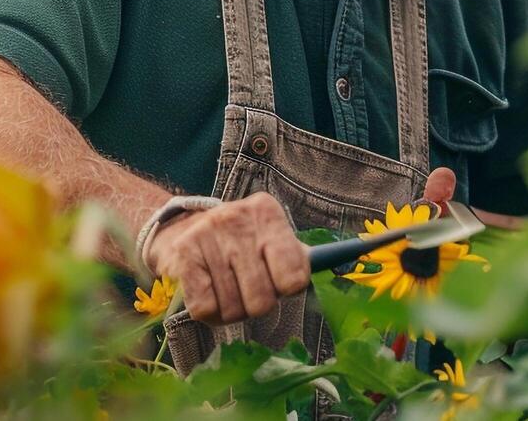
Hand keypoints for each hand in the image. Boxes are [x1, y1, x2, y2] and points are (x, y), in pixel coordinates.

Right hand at [149, 192, 309, 325]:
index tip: (281, 283)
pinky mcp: (183, 255)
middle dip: (258, 304)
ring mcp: (208, 235)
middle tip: (249, 290)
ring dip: (232, 311)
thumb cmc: (238, 242)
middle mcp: (238, 219)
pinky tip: (209, 293)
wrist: (179, 228)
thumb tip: (348, 258)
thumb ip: (298, 256)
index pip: (295, 275)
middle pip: (263, 300)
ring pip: (234, 309)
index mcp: (267, 213)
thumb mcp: (270, 238)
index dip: (289, 288)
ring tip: (227, 290)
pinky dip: (210, 313)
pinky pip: (206, 309)